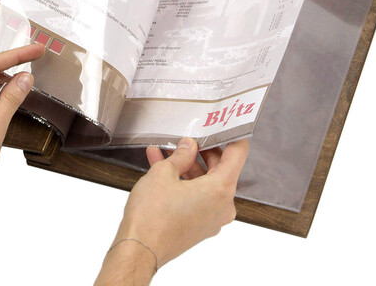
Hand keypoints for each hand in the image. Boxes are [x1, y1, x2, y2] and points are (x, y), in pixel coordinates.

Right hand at [97, 137, 248, 282]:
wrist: (138, 249)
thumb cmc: (152, 216)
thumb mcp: (164, 172)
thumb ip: (181, 155)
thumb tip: (189, 146)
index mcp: (221, 190)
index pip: (238, 154)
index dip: (230, 136)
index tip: (222, 126)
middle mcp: (222, 206)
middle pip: (221, 168)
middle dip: (202, 151)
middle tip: (188, 137)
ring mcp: (211, 218)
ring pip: (205, 182)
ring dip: (187, 165)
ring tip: (167, 151)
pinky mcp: (198, 225)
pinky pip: (196, 196)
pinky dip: (183, 182)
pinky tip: (162, 166)